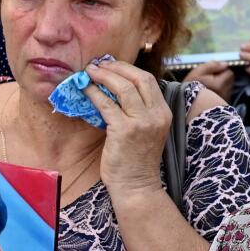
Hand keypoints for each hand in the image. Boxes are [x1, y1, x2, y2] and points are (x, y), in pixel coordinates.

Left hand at [82, 58, 174, 199]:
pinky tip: (86, 90)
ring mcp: (142, 122)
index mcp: (163, 113)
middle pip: (138, 78)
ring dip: (104, 76)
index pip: (148, 80)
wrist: (136, 186)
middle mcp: (157, 115)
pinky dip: (94, 94)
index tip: (111, 65)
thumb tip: (115, 87)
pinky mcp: (124, 131)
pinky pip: (107, 105)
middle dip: (116, 67)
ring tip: (90, 73)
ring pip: (123, 87)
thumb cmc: (137, 160)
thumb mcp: (147, 130)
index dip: (128, 69)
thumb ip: (138, 110)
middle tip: (98, 65)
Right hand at [183, 61, 235, 99]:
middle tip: (211, 79)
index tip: (212, 73)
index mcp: (220, 83)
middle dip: (223, 78)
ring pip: (228, 87)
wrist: (186, 103)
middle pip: (230, 80)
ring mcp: (225, 99)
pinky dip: (220, 92)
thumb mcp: (199, 71)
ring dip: (222, 85)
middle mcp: (225, 92)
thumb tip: (225, 64)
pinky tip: (211, 93)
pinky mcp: (223, 104)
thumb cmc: (191, 85)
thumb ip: (213, 65)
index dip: (221, 71)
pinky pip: (225, 94)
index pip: (229, 72)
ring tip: (210, 87)